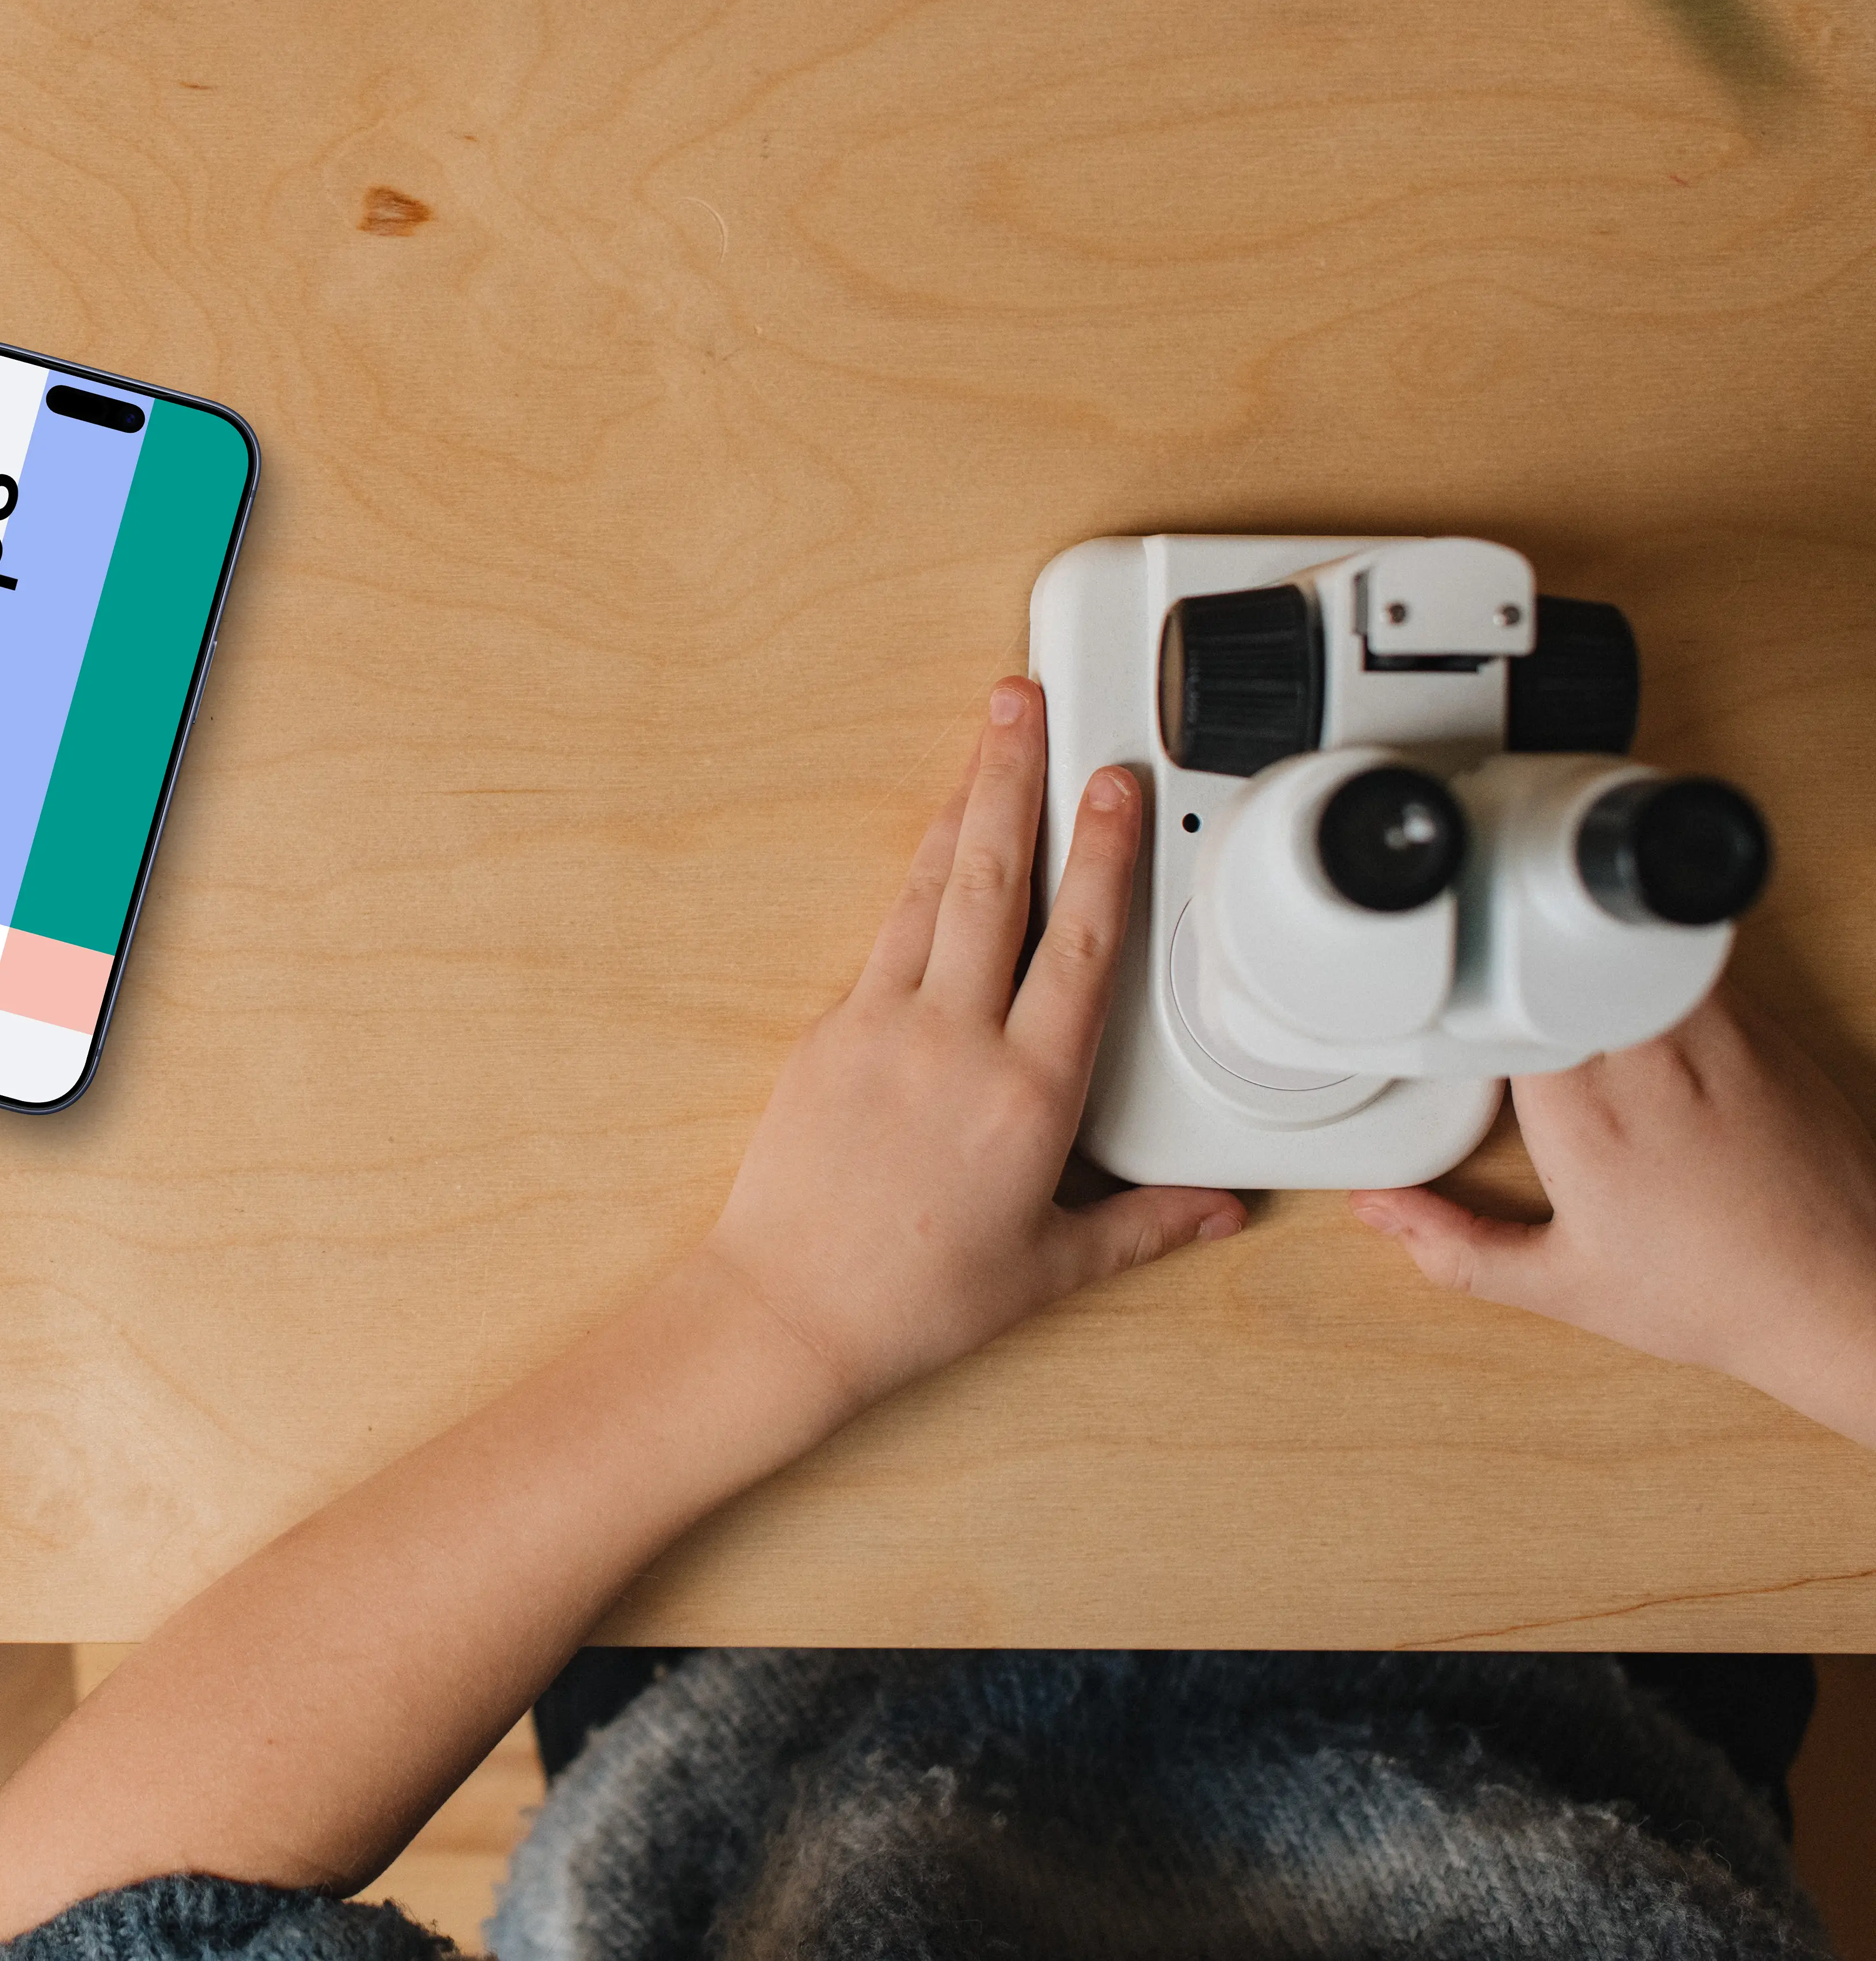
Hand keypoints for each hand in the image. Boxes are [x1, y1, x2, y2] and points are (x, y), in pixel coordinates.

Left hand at [699, 678, 1247, 1410]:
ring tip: (983, 740)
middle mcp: (955, 1043)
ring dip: (960, 809)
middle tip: (1023, 701)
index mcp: (1029, 1093)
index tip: (1114, 785)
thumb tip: (1220, 1210)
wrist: (789, 1308)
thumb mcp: (1051, 1267)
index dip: (1102, 855)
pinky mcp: (827, 1033)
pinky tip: (929, 848)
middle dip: (1013, 781)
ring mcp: (881, 1028)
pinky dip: (911, 882)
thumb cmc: (916, 1297)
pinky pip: (881, 937)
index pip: (1080, 945)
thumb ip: (1144, 1224)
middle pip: (992, 882)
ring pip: (928, 891)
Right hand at [1351, 990, 1875, 1443]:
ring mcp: (1714, 1029)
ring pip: (1619, 946)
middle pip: (1552, 955)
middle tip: (1495, 998)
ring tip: (1563, 1002)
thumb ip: (1456, 1248)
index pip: (1494, 995)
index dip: (1456, 992)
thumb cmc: (1725, 1296)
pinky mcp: (1763, 1023)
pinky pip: (1681, 965)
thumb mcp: (1567, 1286)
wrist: (1852, 1297)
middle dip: (1513, 967)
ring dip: (1582, 964)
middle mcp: (1648, 1055)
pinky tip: (1637, 1024)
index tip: (1443, 1016)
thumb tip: (1382, 1213)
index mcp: (1584, 1110)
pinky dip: (1644, 976)